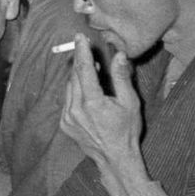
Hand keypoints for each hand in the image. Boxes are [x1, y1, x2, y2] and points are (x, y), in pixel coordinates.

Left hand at [59, 35, 144, 195]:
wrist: (114, 158)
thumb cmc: (126, 130)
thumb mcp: (130, 102)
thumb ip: (122, 77)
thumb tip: (119, 55)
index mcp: (92, 103)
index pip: (83, 70)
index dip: (81, 51)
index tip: (79, 37)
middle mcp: (75, 110)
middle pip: (74, 76)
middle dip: (81, 61)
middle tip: (88, 49)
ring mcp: (67, 118)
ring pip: (69, 87)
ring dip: (78, 75)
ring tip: (92, 68)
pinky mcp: (64, 124)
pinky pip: (67, 100)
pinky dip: (75, 90)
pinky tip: (86, 88)